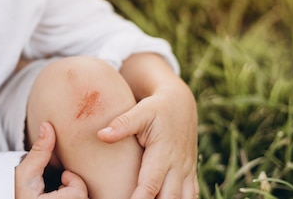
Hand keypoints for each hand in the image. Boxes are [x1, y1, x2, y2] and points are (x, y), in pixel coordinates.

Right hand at [15, 122, 89, 198]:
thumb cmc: (16, 191)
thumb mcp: (25, 172)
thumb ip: (40, 152)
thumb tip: (47, 126)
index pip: (78, 194)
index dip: (73, 181)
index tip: (63, 176)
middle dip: (77, 189)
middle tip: (63, 185)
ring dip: (77, 195)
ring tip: (62, 193)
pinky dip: (76, 197)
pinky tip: (63, 197)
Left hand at [97, 82, 198, 198]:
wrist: (181, 104)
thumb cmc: (157, 108)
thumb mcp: (141, 112)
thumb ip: (122, 124)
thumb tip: (101, 135)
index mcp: (163, 153)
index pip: (150, 184)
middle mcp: (177, 166)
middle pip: (168, 198)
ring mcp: (186, 172)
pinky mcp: (190, 174)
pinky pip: (192, 196)